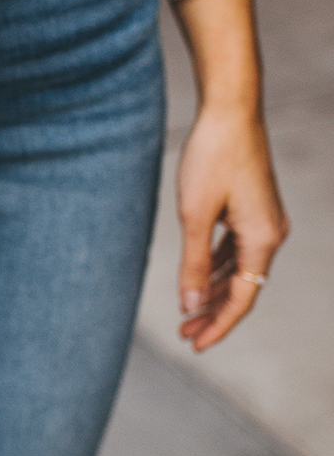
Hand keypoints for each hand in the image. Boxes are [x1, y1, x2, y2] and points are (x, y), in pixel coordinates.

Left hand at [175, 105, 288, 349]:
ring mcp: (266, 220)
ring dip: (215, 290)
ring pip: (240, 269)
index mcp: (262, 240)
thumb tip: (193, 305)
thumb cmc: (211, 157)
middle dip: (213, 312)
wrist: (230, 110)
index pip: (242, 299)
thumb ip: (194, 264)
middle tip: (184, 334)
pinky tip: (201, 278)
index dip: (218, 325)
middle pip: (243, 287)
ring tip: (188, 311)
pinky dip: (220, 266)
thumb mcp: (194, 214)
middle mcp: (272, 234)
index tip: (194, 344)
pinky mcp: (255, 208)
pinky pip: (239, 249)